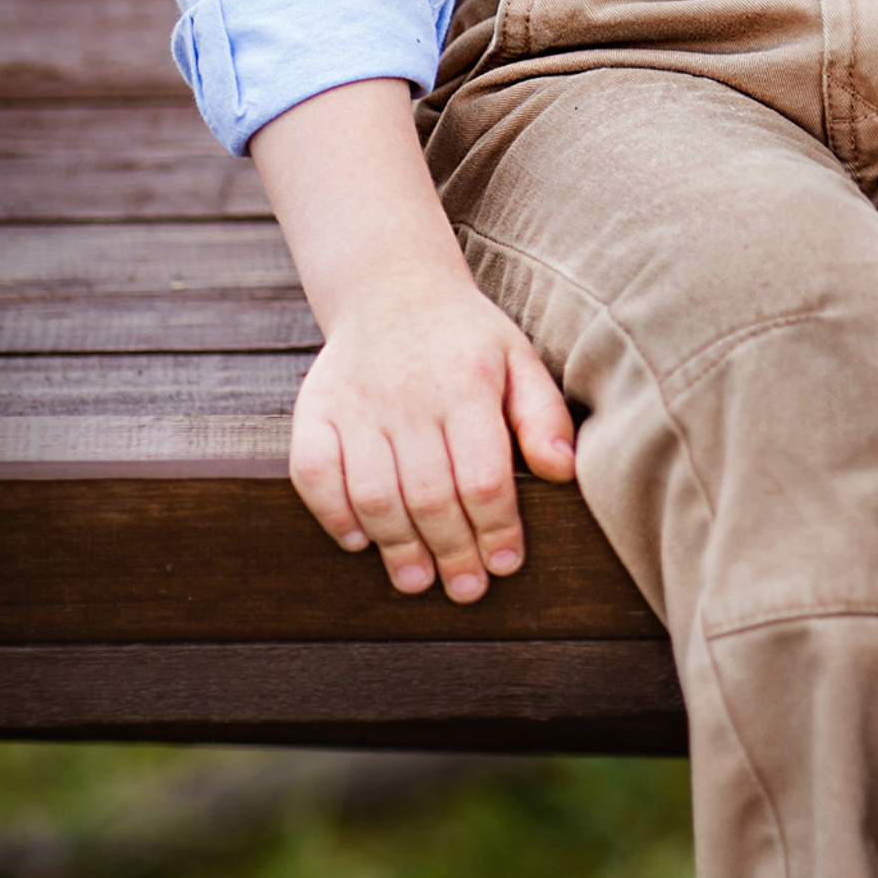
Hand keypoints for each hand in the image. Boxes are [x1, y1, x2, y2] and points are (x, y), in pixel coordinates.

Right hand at [252, 77, 575, 601]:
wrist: (392, 288)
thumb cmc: (468, 338)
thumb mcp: (520, 360)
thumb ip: (543, 415)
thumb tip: (564, 472)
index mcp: (468, 384)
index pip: (483, 475)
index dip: (495, 528)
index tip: (507, 565)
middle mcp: (410, 396)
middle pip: (430, 494)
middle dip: (452, 551)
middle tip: (467, 590)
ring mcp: (356, 404)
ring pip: (373, 493)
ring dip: (396, 546)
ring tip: (418, 579)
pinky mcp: (314, 410)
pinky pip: (313, 474)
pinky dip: (333, 514)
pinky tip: (360, 540)